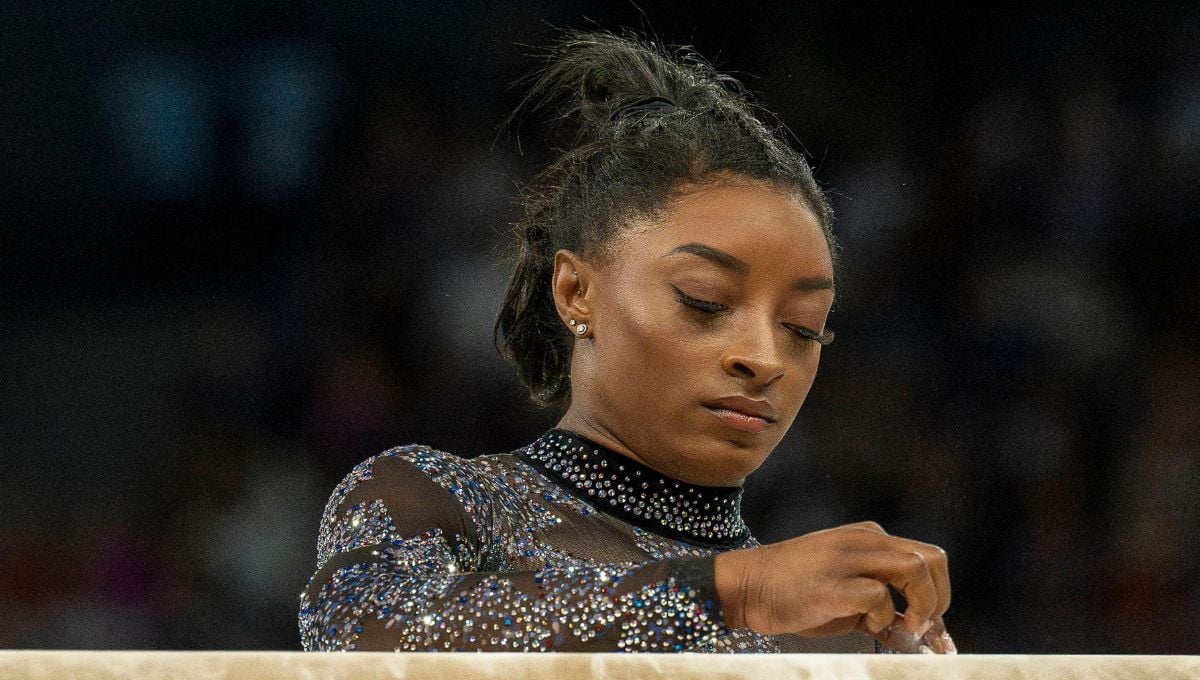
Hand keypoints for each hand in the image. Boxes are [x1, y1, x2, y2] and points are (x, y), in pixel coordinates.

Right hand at [713, 521, 954, 652]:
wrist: (746, 584)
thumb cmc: (796, 592)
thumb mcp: (847, 591)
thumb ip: (883, 606)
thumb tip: (922, 636)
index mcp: (869, 538)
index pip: (928, 557)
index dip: (940, 595)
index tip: (934, 629)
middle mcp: (864, 541)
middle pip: (932, 559)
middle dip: (939, 600)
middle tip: (922, 629)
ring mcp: (848, 559)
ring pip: (914, 568)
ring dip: (922, 606)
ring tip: (903, 629)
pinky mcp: (831, 583)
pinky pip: (879, 596)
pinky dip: (884, 618)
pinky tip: (867, 627)